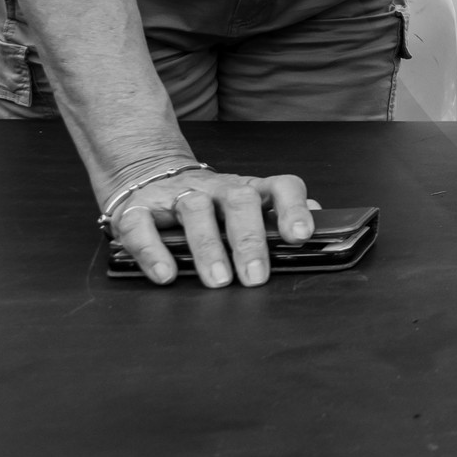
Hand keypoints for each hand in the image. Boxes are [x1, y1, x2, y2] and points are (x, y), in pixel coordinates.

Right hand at [107, 168, 313, 287]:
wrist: (150, 175)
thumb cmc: (210, 203)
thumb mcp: (247, 205)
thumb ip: (280, 214)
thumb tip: (318, 219)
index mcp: (248, 189)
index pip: (280, 186)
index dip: (293, 208)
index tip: (300, 236)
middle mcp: (216, 188)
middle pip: (239, 201)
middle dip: (249, 240)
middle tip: (256, 277)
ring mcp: (176, 196)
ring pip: (196, 210)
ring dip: (209, 247)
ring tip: (219, 280)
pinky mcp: (137, 210)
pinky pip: (142, 227)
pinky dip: (153, 251)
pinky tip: (166, 275)